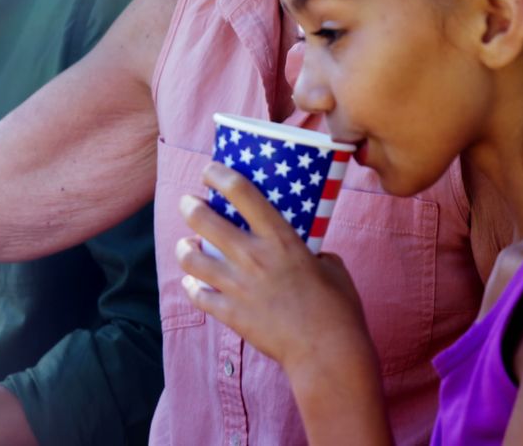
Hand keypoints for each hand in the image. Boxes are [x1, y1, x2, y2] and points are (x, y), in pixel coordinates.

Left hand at [176, 162, 375, 371]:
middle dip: (190, 206)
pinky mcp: (230, 313)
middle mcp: (253, 257)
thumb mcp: (333, 267)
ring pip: (191, 258)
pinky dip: (192, 287)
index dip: (219, 175)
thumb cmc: (338, 309)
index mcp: (280, 238)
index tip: (210, 170)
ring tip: (186, 245)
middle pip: (204, 220)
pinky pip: (197, 295)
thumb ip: (315, 254)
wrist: (327, 352)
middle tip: (188, 202)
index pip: (242, 192)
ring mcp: (237, 286)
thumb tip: (311, 254)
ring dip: (184, 248)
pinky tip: (192, 283)